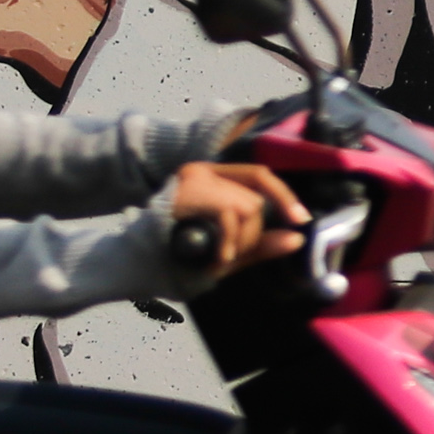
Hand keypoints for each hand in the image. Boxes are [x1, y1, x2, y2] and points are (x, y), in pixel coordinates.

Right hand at [169, 161, 308, 280]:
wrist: (132, 263)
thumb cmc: (176, 257)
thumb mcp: (226, 252)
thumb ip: (259, 245)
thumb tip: (297, 239)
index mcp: (213, 179)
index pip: (259, 176)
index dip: (284, 196)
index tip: (301, 221)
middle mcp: (204, 170)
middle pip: (256, 197)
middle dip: (253, 234)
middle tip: (229, 258)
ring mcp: (194, 178)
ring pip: (248, 207)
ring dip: (240, 242)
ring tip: (217, 258)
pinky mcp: (188, 189)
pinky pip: (230, 214)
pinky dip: (229, 242)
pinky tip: (215, 260)